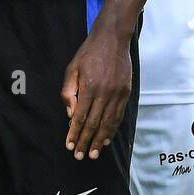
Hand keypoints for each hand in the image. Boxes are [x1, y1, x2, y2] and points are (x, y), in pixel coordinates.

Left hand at [61, 20, 133, 159]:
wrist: (113, 38)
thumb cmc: (89, 52)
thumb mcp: (72, 68)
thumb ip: (68, 91)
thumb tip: (70, 114)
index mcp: (89, 86)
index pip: (80, 117)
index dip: (74, 133)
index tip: (70, 146)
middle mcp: (104, 93)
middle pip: (93, 123)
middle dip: (86, 141)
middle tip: (80, 156)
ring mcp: (117, 93)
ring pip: (108, 122)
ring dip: (100, 140)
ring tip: (94, 153)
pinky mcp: (126, 92)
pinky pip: (119, 115)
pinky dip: (112, 129)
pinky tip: (107, 139)